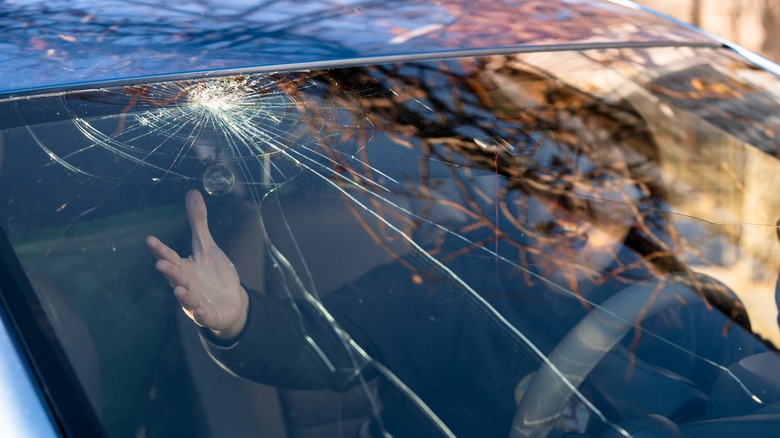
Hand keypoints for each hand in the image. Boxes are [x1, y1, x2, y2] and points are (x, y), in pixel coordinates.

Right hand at [147, 190, 248, 338]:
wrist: (229, 302)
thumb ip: (198, 223)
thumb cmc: (213, 273)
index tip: (150, 239)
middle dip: (169, 271)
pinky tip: (201, 311)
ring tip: (179, 289)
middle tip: (161, 263)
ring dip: (183, 294)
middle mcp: (187, 284)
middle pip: (176, 276)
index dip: (161, 249)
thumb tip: (192, 192)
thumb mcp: (207, 247)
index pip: (170, 256)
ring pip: (188, 298)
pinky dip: (202, 314)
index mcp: (184, 267)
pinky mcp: (209, 314)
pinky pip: (204, 316)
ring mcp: (196, 301)